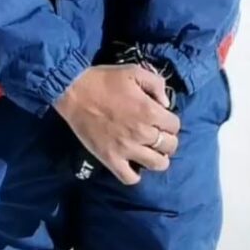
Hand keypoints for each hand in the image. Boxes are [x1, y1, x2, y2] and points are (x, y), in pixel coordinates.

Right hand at [53, 64, 179, 184]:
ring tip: (150, 150)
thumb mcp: (134, 71)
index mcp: (149, 111)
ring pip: (157, 164)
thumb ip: (156, 84)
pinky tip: (133, 163)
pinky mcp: (110, 159)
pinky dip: (135, 174)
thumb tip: (166, 103)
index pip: (175, 125)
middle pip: (170, 146)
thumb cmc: (104, 80)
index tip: (161, 117)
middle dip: (167, 139)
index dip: (170, 120)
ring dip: (158, 158)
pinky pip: (130, 178)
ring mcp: (126, 149)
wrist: (74, 91)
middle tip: (157, 133)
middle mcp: (142, 133)